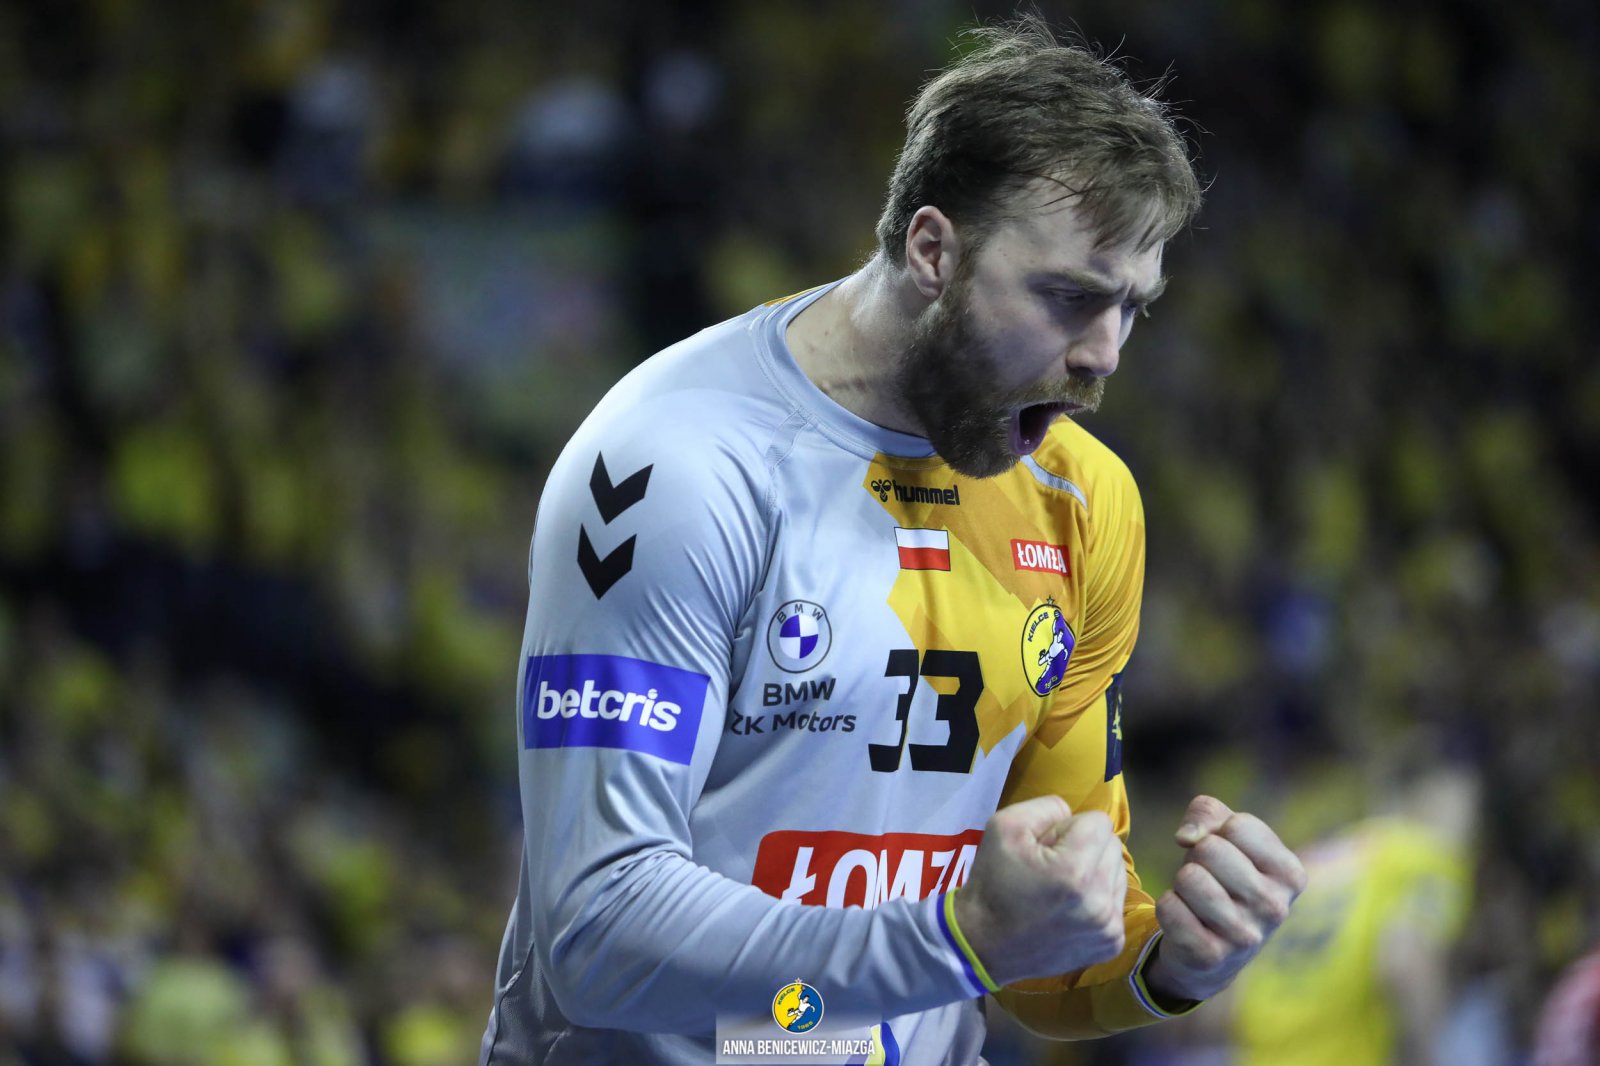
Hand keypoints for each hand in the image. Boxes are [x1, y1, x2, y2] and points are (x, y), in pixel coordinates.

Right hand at [953, 796, 1128, 986]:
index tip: (1045, 848)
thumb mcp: (1004, 827)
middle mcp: (1099, 901)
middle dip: (1085, 848)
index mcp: (1074, 870)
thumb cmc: (991, 884)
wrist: (984, 946)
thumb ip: (1046, 807)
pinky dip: (1097, 899)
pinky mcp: (1112, 944)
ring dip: (1095, 872)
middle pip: (1113, 846)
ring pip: (1118, 873)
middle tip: (1051, 867)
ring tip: (1061, 889)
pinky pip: (1116, 901)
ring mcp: (1109, 927)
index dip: (1068, 828)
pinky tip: (1070, 909)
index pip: (1099, 821)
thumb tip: (1073, 815)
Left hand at [1145, 795, 1306, 1003]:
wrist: (1216, 952)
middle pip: (1210, 849)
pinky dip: (1167, 906)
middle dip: (1197, 857)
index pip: (1238, 826)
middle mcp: (1275, 907)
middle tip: (1208, 879)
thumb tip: (1186, 837)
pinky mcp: (1210, 956)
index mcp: (1290, 874)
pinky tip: (1185, 920)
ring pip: (1189, 877)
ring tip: (1197, 899)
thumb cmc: (1223, 879)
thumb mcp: (1225, 836)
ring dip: (1182, 883)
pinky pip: (1169, 907)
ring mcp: (1245, 936)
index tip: (1226, 855)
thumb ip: (1208, 812)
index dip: (1218, 833)